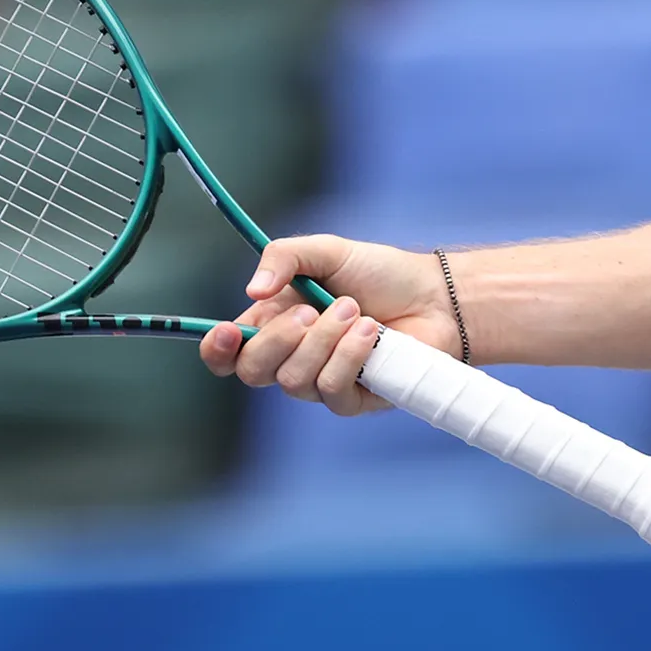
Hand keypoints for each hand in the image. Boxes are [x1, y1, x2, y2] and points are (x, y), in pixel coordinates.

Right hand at [195, 233, 458, 416]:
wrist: (433, 296)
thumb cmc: (378, 273)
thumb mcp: (327, 250)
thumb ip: (284, 257)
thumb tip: (252, 291)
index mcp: (273, 324)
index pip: (228, 352)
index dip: (217, 349)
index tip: (229, 331)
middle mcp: (291, 357)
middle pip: (252, 371)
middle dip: (277, 340)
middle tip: (311, 310)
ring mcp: (319, 382)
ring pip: (293, 380)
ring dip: (325, 340)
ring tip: (356, 310)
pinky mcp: (351, 400)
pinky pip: (331, 389)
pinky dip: (349, 356)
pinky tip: (372, 333)